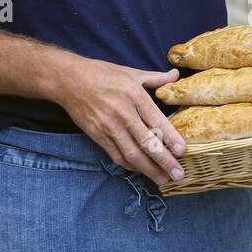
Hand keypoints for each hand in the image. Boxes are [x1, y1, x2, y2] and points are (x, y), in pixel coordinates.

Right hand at [54, 57, 187, 186]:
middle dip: (164, 161)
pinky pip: (117, 155)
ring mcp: (109, 126)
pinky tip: (142, 170)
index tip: (183, 151)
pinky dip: (130, 165)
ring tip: (163, 179)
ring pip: (132, 154)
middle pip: (146, 142)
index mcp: (133, 94)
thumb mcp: (130, 72)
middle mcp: (122, 112)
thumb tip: (176, 75)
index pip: (156, 120)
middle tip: (178, 175)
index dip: (170, 138)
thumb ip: (155, 78)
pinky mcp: (97, 136)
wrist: (69, 80)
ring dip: (149, 169)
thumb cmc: (101, 74)